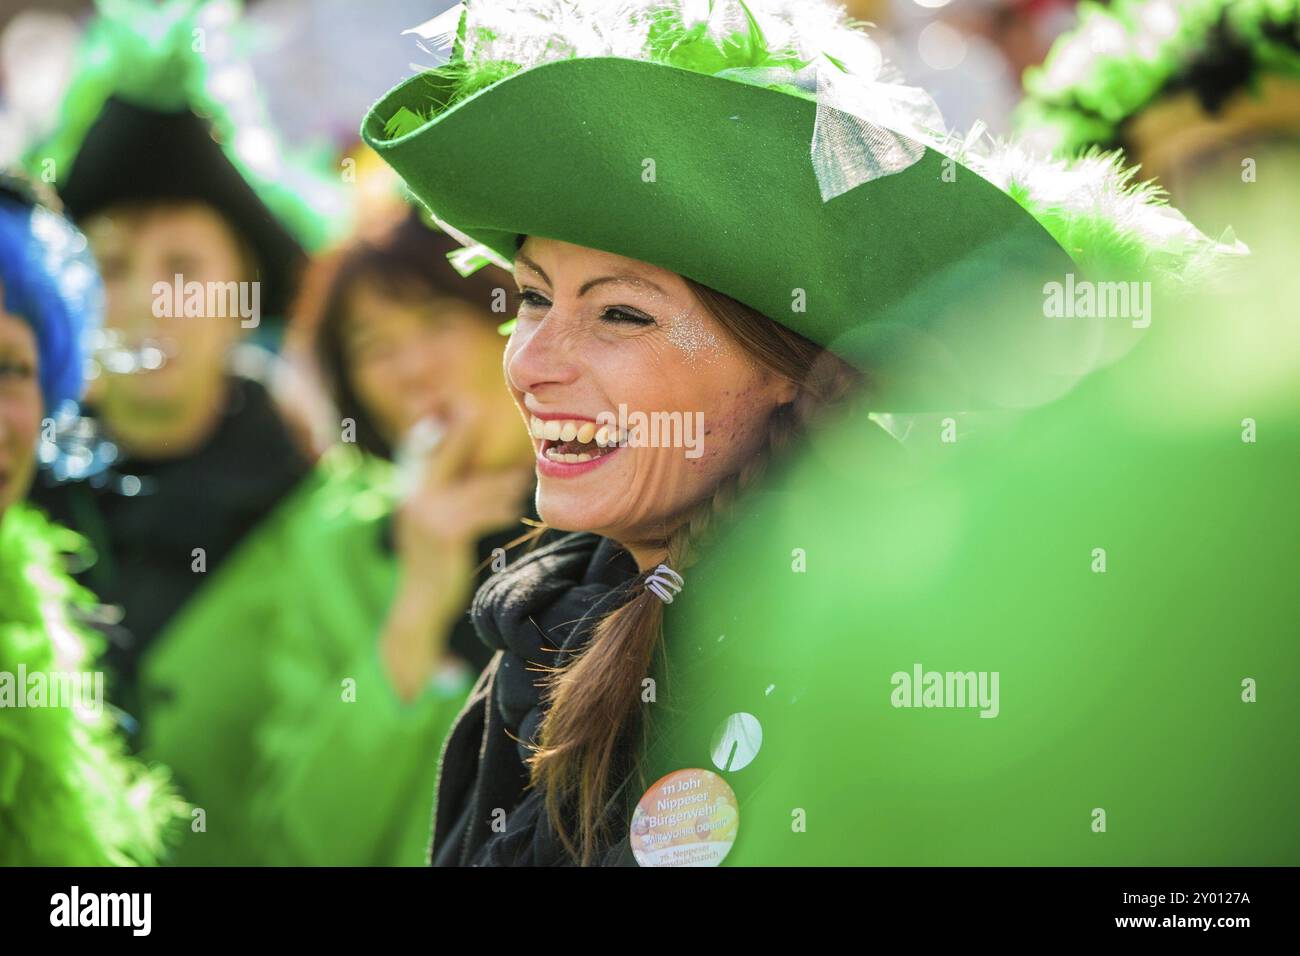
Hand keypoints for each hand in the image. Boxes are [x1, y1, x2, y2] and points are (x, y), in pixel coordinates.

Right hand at [381, 406, 532, 699]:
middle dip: (461, 431)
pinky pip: (480, 512)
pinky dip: (499, 509)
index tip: (461, 405)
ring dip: (500, 483)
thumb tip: (477, 474)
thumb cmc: (434, 563)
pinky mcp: (444, 532)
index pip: (421, 448)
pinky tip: (512, 510)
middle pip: (442, 453)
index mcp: (409, 491)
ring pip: (472, 486)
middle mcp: (413, 497)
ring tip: (521, 478)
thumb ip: (444, 495)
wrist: (418, 607)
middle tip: (480, 410)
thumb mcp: (431, 524)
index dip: (440, 426)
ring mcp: (426, 514)